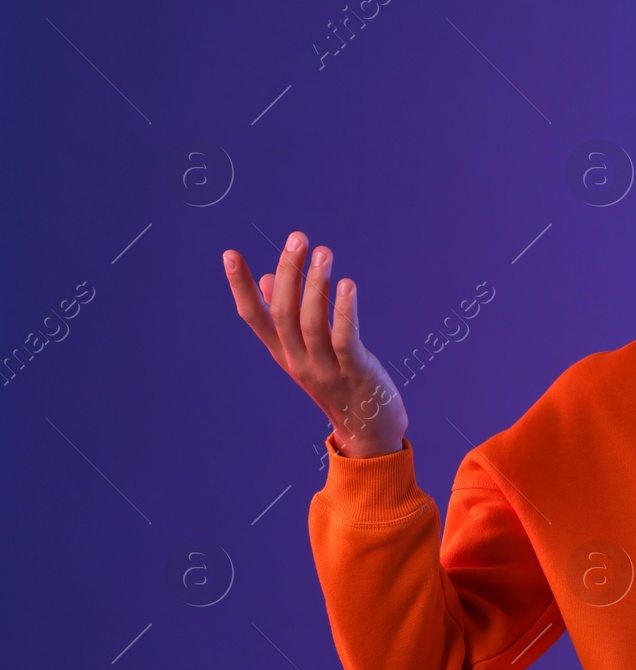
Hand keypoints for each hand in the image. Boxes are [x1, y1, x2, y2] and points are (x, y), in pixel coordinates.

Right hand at [222, 232, 408, 457]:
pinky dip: (345, 311)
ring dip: (316, 284)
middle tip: (298, 238)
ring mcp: (325, 369)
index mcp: (284, 353)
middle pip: (284, 313)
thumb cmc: (341, 383)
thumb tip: (270, 280)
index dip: (241, 287)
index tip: (230, 254)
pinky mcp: (355, 373)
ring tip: (323, 252)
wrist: (369, 431)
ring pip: (311, 323)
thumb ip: (289, 318)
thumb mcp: (308, 351)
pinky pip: (345, 339)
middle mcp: (299, 361)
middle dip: (289, 272)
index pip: (254, 317)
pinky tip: (347, 285)